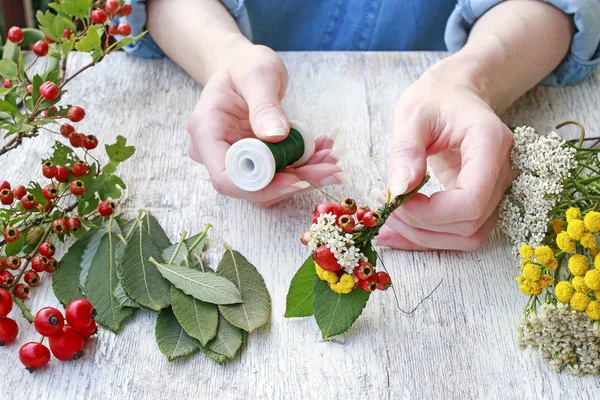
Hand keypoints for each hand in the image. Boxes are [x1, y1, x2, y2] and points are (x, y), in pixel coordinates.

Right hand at [187, 44, 346, 206]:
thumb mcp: (257, 74)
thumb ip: (265, 105)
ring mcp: (235, 160)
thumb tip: (276, 135)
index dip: (261, 186)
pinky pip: (278, 174)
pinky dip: (304, 166)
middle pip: (252, 185)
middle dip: (295, 181)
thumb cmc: (244, 65)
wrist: (241, 67)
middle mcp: (215, 153)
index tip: (297, 179)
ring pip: (269, 184)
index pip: (227, 177)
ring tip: (332, 157)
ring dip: (305, 175)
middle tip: (332, 169)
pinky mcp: (254, 162)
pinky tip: (323, 151)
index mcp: (207, 132)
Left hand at [376, 61, 513, 250]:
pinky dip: (429, 237)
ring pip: (469, 237)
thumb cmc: (435, 100)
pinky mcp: (484, 202)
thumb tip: (398, 190)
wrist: (455, 96)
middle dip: (421, 226)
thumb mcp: (412, 115)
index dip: (430, 213)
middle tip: (385, 208)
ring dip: (424, 237)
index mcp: (490, 143)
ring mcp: (497, 190)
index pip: (471, 200)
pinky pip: (462, 233)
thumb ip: (405, 151)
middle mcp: (503, 171)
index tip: (395, 200)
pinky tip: (400, 230)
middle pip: (469, 223)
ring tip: (390, 219)